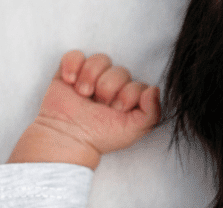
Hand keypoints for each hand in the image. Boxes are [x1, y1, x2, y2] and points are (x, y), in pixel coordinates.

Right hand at [9, 50, 160, 168]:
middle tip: (98, 105)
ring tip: (83, 94)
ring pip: (101, 59)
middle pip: (121, 71)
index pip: (139, 84)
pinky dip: (72, 66)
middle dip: (108, 89)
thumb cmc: (101, 136)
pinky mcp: (71, 71)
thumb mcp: (134, 130)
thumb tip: (154, 89)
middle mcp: (113, 85)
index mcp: (129, 96)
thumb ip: (152, 112)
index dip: (128, 96)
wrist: (69, 137)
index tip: (116, 110)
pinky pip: (75, 55)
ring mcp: (92, 76)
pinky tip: (70, 82)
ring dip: (90, 78)